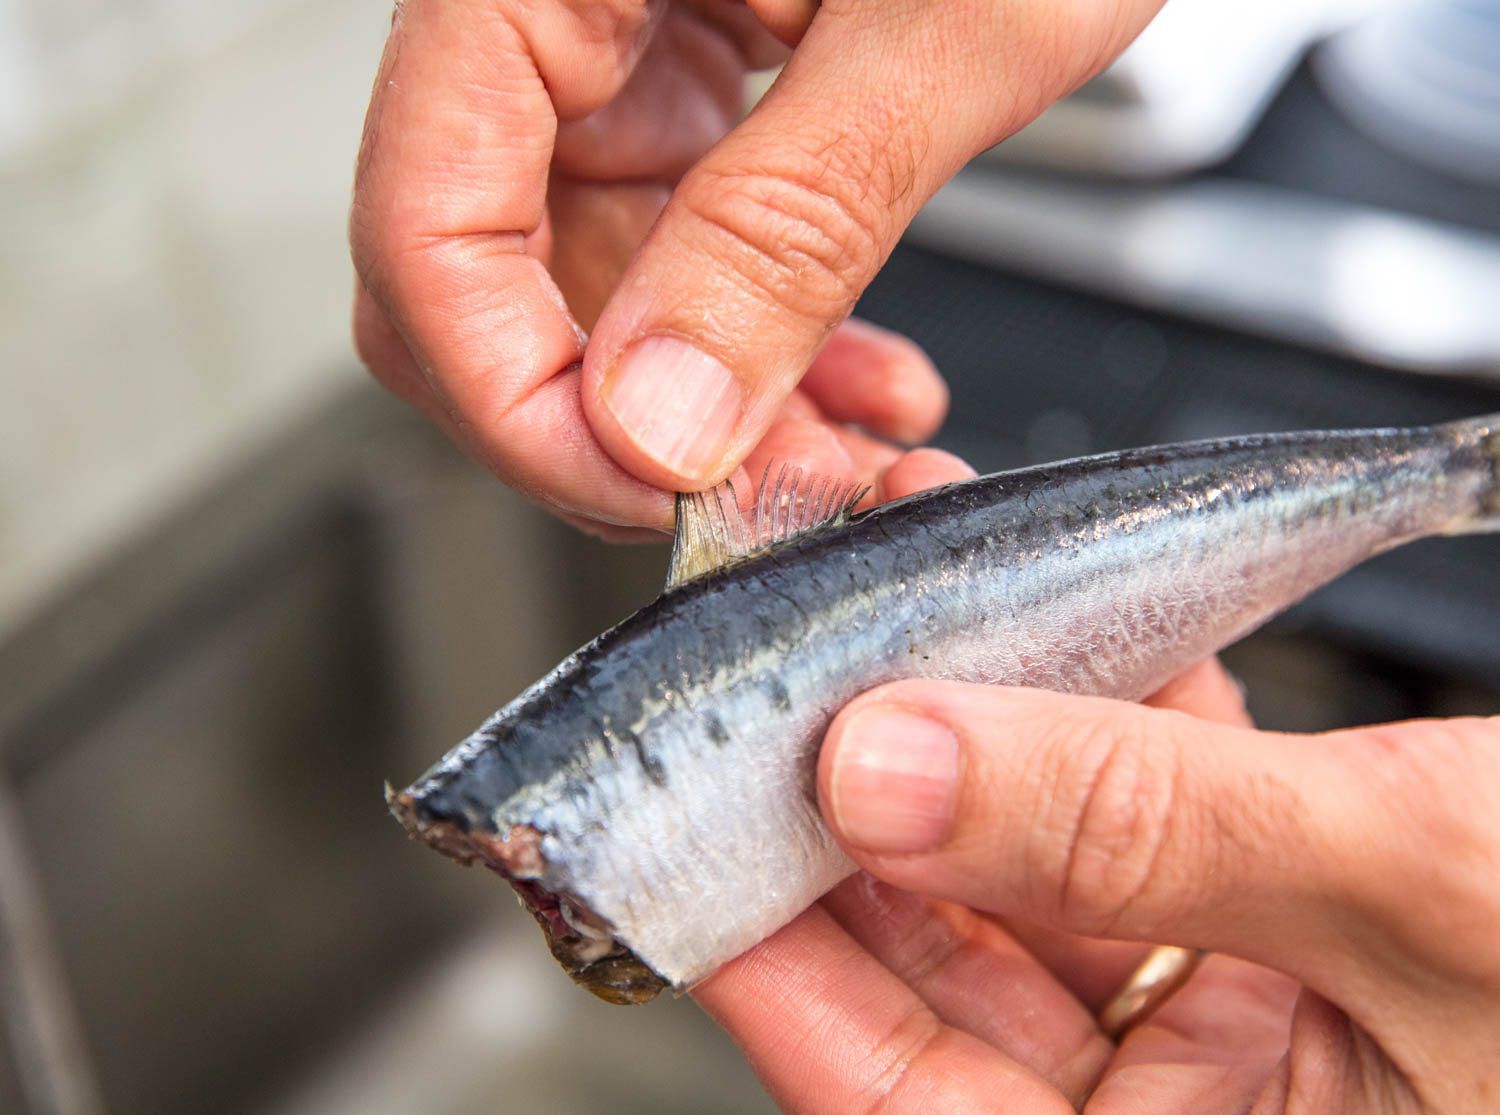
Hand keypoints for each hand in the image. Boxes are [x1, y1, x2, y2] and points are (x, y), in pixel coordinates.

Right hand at [350, 0, 1163, 536]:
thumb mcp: (944, 23)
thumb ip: (790, 222)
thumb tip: (662, 418)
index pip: (427, 219)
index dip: (515, 397)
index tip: (649, 491)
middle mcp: (554, 16)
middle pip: (489, 287)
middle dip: (623, 429)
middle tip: (764, 498)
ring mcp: (617, 63)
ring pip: (595, 305)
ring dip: (717, 418)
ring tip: (853, 460)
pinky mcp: (690, 101)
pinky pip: (680, 269)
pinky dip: (764, 353)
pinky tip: (859, 388)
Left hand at [698, 458, 1499, 1114]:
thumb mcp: (1399, 883)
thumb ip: (1135, 825)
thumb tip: (892, 764)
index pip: (900, 1095)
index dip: (776, 964)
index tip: (686, 830)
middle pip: (945, 973)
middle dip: (865, 805)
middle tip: (782, 682)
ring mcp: (1226, 1019)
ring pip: (1028, 878)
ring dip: (972, 734)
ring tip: (901, 613)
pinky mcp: (1267, 924)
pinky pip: (1128, 825)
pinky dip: (1092, 722)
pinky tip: (1052, 629)